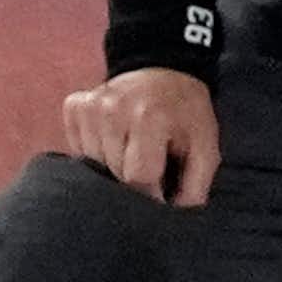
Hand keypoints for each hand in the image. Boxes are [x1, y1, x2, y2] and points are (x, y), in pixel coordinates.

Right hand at [61, 68, 220, 207]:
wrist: (164, 70)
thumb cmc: (186, 113)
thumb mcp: (206, 145)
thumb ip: (195, 186)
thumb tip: (171, 211)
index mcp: (149, 118)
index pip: (138, 177)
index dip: (153, 187)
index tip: (162, 180)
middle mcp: (113, 109)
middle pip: (115, 172)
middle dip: (134, 175)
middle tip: (150, 156)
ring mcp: (90, 106)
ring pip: (94, 164)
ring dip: (114, 163)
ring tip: (132, 145)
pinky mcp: (75, 106)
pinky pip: (78, 149)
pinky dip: (95, 151)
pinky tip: (113, 137)